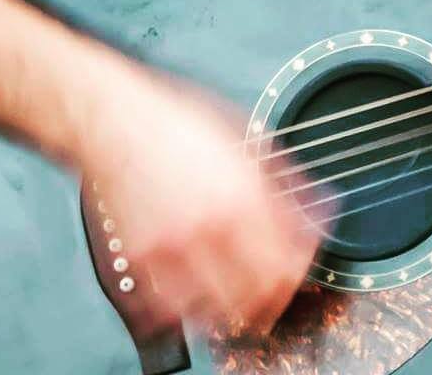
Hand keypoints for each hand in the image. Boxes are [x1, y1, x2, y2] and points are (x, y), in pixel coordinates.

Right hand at [74, 62, 319, 335]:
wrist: (115, 119)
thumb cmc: (175, 120)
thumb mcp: (242, 133)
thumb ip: (283, 176)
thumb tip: (316, 204)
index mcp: (241, 197)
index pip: (289, 262)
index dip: (303, 268)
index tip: (302, 261)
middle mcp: (209, 229)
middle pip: (260, 296)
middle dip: (275, 296)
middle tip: (275, 288)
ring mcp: (172, 249)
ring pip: (219, 311)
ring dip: (236, 308)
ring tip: (239, 297)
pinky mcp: (142, 259)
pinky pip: (171, 309)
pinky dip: (189, 311)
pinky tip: (195, 295)